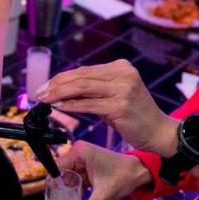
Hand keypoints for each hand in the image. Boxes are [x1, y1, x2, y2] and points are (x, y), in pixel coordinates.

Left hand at [37, 60, 179, 155]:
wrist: (159, 132)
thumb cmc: (134, 116)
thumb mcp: (114, 97)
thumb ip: (93, 90)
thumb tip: (62, 90)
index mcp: (121, 67)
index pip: (84, 70)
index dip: (61, 78)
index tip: (45, 86)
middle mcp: (123, 74)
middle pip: (81, 76)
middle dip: (56, 84)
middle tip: (39, 93)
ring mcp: (123, 89)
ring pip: (82, 87)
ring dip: (59, 93)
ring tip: (44, 99)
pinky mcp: (120, 106)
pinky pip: (88, 104)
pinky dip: (71, 105)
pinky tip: (58, 107)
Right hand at [50, 141, 152, 199]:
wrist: (140, 172)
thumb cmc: (124, 176)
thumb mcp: (105, 194)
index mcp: (79, 153)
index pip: (56, 170)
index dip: (50, 189)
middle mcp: (77, 155)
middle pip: (58, 177)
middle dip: (53, 198)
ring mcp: (81, 163)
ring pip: (64, 183)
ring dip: (60, 199)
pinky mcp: (85, 171)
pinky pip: (73, 184)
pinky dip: (70, 197)